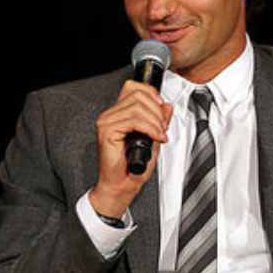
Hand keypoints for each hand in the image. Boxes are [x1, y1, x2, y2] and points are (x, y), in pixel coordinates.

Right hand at [88, 80, 172, 218]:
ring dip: (155, 121)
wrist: (122, 185)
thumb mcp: (153, 138)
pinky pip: (133, 120)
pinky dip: (150, 128)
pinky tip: (155, 137)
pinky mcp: (107, 132)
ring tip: (159, 134)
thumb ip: (158, 120)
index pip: (133, 88)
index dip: (151, 93)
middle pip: (137, 95)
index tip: (162, 107)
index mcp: (117, 114)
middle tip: (162, 127)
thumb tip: (166, 106)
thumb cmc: (132, 167)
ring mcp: (106, 123)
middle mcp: (109, 116)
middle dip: (157, 110)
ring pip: (137, 107)